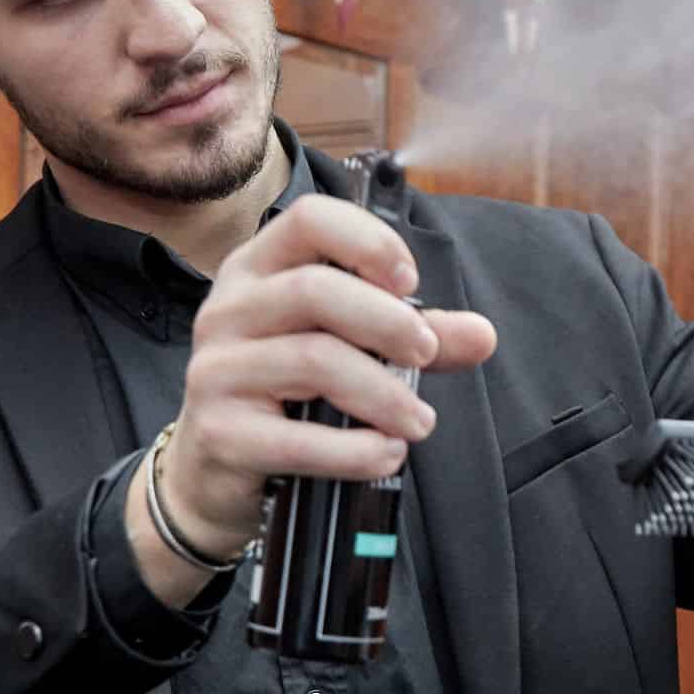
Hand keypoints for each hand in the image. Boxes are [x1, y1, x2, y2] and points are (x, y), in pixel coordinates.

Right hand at [153, 194, 497, 562]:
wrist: (213, 472)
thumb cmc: (283, 397)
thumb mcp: (344, 350)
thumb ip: (409, 335)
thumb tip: (481, 334)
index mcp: (257, 270)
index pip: (309, 220)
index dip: (368, 242)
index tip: (410, 283)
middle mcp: (228, 310)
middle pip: (315, 290)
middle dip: (387, 323)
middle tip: (427, 355)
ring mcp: (215, 370)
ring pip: (312, 361)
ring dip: (383, 394)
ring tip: (417, 422)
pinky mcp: (219, 432)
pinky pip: (298, 439)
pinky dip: (354, 450)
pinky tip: (385, 454)